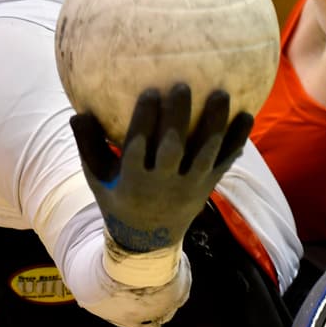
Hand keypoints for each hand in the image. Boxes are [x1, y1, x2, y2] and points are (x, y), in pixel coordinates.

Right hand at [71, 84, 251, 252]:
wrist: (149, 240)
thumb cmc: (118, 197)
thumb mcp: (97, 177)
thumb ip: (88, 145)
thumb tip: (77, 112)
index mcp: (134, 180)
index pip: (139, 146)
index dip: (145, 120)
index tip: (150, 91)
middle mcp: (163, 184)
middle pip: (173, 148)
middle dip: (178, 117)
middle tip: (182, 86)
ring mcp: (189, 186)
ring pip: (204, 153)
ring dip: (214, 123)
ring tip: (221, 93)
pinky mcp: (208, 187)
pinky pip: (225, 162)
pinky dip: (237, 140)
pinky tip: (247, 115)